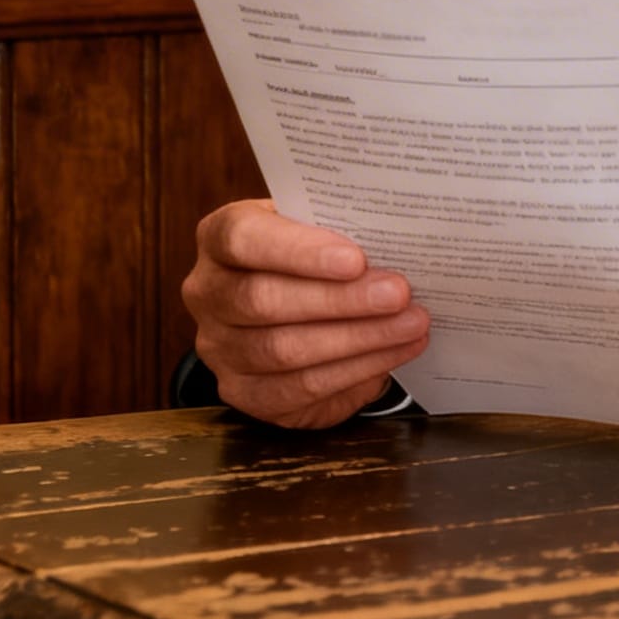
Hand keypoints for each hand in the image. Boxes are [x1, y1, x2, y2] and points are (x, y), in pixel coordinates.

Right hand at [182, 199, 430, 429]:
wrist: (295, 299)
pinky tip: (393, 354)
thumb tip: (396, 242)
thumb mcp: (318, 225)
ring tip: (411, 325)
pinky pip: (297, 390)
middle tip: (399, 294)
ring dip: (357, 340)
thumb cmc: (313, 252)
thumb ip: (341, 227)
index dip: (299, 251)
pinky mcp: (243, 393)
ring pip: (282, 350)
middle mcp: (207, 293)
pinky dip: (353, 372)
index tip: (356, 259)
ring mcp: (219, 348)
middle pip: (262, 300)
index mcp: (219, 237)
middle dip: (339, 300)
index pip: (243, 239)